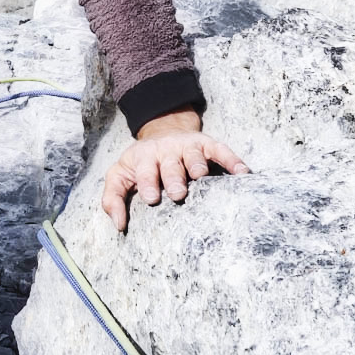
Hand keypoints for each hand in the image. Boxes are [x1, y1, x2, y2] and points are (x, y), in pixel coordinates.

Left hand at [101, 109, 248, 230]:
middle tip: (178, 193)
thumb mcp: (119, 175)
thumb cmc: (141, 164)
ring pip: (194, 155)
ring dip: (197, 165)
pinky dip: (231, 160)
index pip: (145, 170)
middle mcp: (166, 150)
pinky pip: (220, 150)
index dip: (147, 182)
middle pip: (170, 164)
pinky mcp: (207, 143)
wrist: (163, 130)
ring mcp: (187, 146)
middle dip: (173, 177)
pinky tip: (242, 172)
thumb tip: (119, 224)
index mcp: (144, 158)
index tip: (151, 198)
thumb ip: (113, 198)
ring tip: (201, 177)